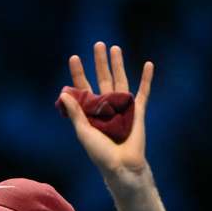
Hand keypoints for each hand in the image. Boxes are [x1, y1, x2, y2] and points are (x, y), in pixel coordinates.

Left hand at [58, 42, 153, 178]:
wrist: (122, 166)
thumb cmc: (100, 153)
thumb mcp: (84, 132)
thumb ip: (76, 112)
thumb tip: (63, 92)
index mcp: (91, 112)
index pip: (83, 87)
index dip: (78, 73)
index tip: (74, 57)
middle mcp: (106, 107)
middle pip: (102, 79)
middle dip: (100, 62)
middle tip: (98, 44)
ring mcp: (122, 107)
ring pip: (120, 81)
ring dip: (118, 65)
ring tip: (115, 48)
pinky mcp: (138, 111)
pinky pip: (143, 92)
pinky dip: (146, 79)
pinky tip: (148, 64)